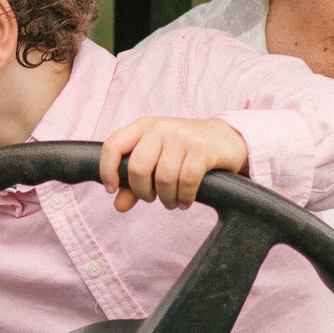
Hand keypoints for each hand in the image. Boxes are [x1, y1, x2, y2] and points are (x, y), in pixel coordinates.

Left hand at [99, 117, 247, 211]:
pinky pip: (187, 181)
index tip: (112, 189)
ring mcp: (182, 137)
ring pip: (164, 178)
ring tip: (172, 201)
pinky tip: (185, 201)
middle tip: (152, 198)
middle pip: (138, 168)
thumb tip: (118, 205)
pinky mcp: (203, 149)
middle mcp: (160, 128)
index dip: (107, 170)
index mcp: (143, 127)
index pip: (113, 146)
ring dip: (167, 198)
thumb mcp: (157, 160)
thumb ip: (134, 183)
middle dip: (143, 192)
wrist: (226, 138)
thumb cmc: (184, 151)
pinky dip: (184, 197)